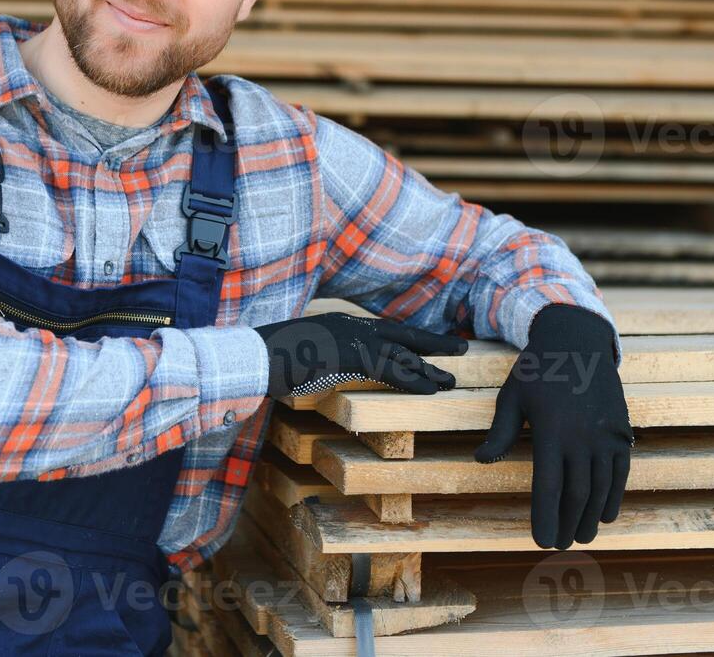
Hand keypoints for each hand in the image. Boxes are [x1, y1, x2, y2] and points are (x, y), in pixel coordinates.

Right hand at [253, 312, 467, 399]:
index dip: (411, 337)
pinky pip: (388, 369)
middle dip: (432, 343)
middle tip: (461, 349)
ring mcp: (349, 337)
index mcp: (341, 323)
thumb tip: (331, 368)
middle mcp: (350, 325)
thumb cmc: (270, 361)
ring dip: (427, 368)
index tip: (432, 344)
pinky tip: (428, 390)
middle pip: (401, 333)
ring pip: (399, 353)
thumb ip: (325, 358)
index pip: (384, 329)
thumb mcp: (305, 355)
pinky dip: (410, 380)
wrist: (252, 358)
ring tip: (450, 381)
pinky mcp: (347, 354)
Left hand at [474, 304, 632, 548]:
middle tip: (560, 545)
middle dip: (568, 524)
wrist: (577, 340)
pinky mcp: (621, 431)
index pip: (548, 487)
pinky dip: (614, 496)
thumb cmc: (538, 370)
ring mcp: (605, 435)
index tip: (541, 541)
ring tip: (581, 536)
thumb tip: (482, 460)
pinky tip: (605, 514)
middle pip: (577, 495)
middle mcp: (581, 437)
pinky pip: (620, 472)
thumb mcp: (512, 396)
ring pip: (601, 487)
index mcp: (550, 431)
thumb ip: (501, 431)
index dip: (545, 518)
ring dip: (591, 517)